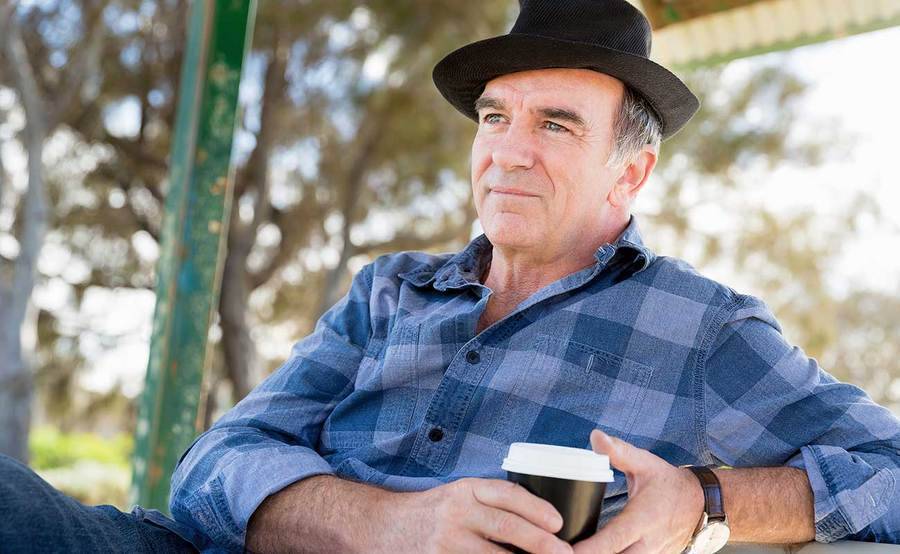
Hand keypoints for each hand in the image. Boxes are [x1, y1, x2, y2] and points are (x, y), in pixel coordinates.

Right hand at [390, 477, 573, 553]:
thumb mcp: (459, 496)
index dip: (536, 508)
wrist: (382, 527)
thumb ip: (491, 503)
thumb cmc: (432, 512)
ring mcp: (446, 541)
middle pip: (506, 526)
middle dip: (540, 543)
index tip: (559, 523)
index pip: (507, 495)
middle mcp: (456, 512)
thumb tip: (540, 518)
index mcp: (466, 490)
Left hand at [572, 430, 704, 553]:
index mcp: (642, 520)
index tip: (567, 549)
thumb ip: (619, 451)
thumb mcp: (646, 463)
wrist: (702, 504)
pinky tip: (589, 552)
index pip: (612, 541)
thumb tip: (595, 437)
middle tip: (559, 550)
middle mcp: (646, 544)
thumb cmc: (669, 484)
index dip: (588, 549)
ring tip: (570, 551)